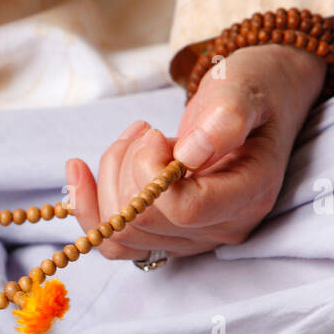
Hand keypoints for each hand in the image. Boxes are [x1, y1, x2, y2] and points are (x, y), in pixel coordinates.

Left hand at [68, 44, 324, 260]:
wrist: (254, 105)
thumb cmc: (250, 92)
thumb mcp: (245, 89)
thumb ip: (227, 117)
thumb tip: (189, 154)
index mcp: (247, 196)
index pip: (183, 210)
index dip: (150, 173)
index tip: (156, 134)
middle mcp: (221, 228)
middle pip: (143, 222)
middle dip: (126, 168)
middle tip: (144, 129)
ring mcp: (192, 238)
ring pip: (121, 232)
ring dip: (110, 178)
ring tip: (134, 137)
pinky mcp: (165, 236)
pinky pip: (114, 244)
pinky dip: (88, 208)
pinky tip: (79, 170)